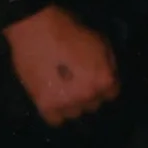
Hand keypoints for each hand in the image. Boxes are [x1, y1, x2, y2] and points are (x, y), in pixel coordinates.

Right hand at [5, 5, 120, 125]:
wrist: (36, 27)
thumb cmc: (69, 29)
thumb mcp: (99, 41)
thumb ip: (108, 63)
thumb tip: (110, 77)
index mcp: (104, 79)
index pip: (111, 93)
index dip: (102, 84)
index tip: (93, 78)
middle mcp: (89, 95)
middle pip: (93, 104)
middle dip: (87, 94)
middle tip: (76, 82)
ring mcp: (68, 103)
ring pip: (75, 113)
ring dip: (71, 103)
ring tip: (62, 90)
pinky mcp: (46, 106)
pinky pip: (56, 120)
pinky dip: (55, 112)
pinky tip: (52, 99)